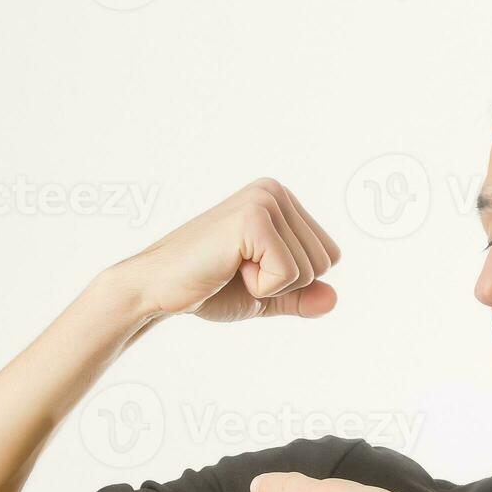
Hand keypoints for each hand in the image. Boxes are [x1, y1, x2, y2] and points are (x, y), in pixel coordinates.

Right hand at [106, 177, 340, 322]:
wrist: (157, 290)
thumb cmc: (206, 287)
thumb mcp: (266, 295)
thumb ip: (301, 296)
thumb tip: (334, 299)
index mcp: (281, 202)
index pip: (329, 256)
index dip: (294, 280)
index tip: (249, 270)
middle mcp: (275, 192)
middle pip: (325, 262)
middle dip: (285, 284)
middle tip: (237, 271)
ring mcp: (265, 201)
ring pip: (310, 270)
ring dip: (270, 285)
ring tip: (230, 268)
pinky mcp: (253, 218)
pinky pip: (289, 273)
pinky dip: (261, 287)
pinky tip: (228, 268)